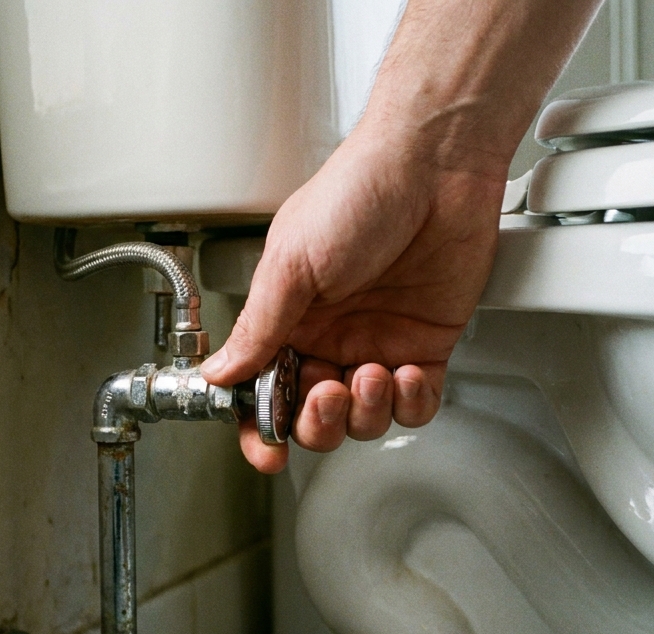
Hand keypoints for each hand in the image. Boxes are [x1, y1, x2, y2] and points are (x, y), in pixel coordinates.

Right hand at [201, 120, 507, 472]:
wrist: (434, 164)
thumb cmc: (359, 190)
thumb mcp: (293, 262)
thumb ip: (259, 326)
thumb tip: (219, 373)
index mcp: (288, 317)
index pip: (263, 388)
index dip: (261, 426)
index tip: (268, 449)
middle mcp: (331, 335)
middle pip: (312, 416)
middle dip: (317, 422)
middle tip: (326, 394)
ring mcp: (379, 342)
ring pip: (365, 419)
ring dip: (366, 411)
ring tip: (373, 373)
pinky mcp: (426, 344)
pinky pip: (416, 403)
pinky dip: (411, 404)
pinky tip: (408, 376)